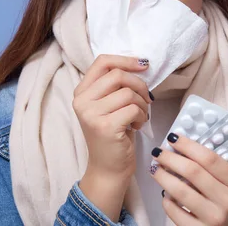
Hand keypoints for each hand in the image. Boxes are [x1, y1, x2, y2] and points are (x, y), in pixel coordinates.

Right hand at [73, 54, 152, 220]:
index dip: (126, 59)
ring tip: (139, 117)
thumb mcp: (108, 105)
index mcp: (81, 91)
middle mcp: (82, 101)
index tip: (143, 64)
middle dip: (140, 85)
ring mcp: (91, 114)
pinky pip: (133, 108)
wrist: (108, 168)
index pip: (102, 62)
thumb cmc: (113, 134)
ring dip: (142, 104)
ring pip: (128, 93)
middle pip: (118, 75)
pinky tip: (137, 126)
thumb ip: (114, 85)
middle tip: (146, 99)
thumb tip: (139, 63)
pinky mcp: (105, 126)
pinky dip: (142, 116)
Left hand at [150, 133, 227, 225]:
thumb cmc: (225, 201)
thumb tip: (178, 147)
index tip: (173, 138)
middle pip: (193, 172)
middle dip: (170, 158)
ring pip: (180, 191)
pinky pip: (174, 211)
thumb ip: (210, 167)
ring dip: (163, 176)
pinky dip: (166, 200)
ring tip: (155, 169)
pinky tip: (165, 193)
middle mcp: (227, 200)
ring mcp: (213, 217)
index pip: (209, 158)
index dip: (188, 145)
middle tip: (158, 152)